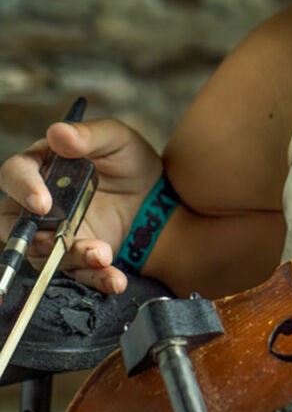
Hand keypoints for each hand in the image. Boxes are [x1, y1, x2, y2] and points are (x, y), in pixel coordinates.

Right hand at [0, 117, 163, 293]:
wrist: (157, 196)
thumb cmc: (128, 161)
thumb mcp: (117, 140)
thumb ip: (89, 136)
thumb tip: (57, 132)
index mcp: (41, 167)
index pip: (14, 175)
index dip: (23, 188)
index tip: (43, 202)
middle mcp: (38, 204)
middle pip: (14, 224)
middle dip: (32, 236)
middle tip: (58, 239)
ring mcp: (53, 234)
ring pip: (44, 254)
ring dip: (72, 258)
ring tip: (102, 255)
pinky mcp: (75, 257)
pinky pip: (78, 273)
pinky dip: (95, 278)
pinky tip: (115, 280)